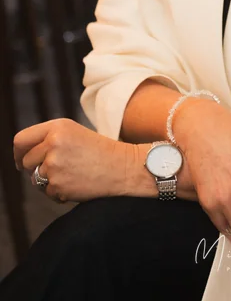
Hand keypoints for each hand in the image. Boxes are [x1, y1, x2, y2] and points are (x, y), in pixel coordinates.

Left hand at [13, 118, 135, 202]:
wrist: (124, 167)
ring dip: (50, 181)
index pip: (21, 140)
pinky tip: (78, 184)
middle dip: (38, 168)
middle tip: (60, 169)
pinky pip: (48, 192)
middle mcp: (53, 142)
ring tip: (73, 175)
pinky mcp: (58, 183)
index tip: (20, 161)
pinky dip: (59, 192)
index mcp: (57, 126)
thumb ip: (49, 139)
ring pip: (36, 178)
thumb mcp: (74, 134)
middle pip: (26, 161)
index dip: (18, 153)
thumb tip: (23, 157)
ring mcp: (54, 163)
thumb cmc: (100, 151)